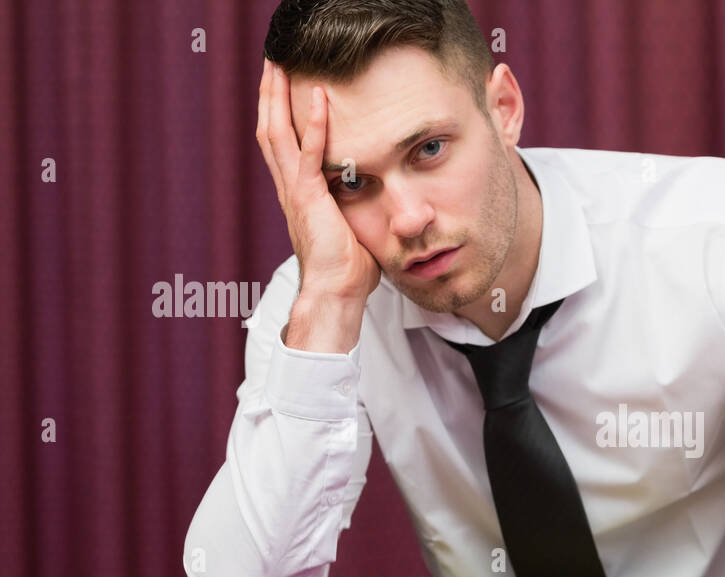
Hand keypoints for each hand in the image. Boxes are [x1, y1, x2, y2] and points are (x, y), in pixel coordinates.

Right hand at [256, 59, 379, 305]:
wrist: (336, 294)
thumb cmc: (348, 271)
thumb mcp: (354, 229)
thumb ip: (358, 208)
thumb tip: (382, 202)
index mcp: (298, 195)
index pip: (283, 146)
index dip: (280, 114)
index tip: (282, 87)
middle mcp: (289, 189)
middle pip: (270, 131)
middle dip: (270, 95)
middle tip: (272, 61)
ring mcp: (295, 192)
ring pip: (278, 134)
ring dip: (279, 98)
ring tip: (279, 65)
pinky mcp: (308, 198)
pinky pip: (309, 154)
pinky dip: (314, 125)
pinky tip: (320, 98)